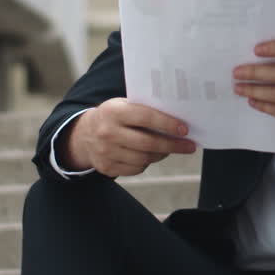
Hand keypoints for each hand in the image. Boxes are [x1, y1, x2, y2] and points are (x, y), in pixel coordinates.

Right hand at [64, 98, 195, 177]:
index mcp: (114, 111)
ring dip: (162, 154)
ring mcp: (105, 152)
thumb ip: (145, 110)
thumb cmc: (114, 117)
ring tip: (170, 148)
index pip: (146, 117)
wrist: (84, 134)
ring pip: (144, 158)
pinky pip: (136, 169)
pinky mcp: (106, 167)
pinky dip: (147, 163)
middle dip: (173, 145)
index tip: (185, 129)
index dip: (168, 124)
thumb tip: (178, 120)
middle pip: (148, 143)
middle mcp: (107, 132)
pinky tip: (151, 155)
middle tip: (190, 146)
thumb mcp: (124, 106)